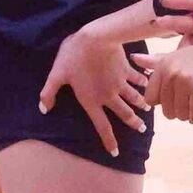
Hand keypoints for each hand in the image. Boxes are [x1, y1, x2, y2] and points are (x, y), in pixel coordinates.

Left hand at [39, 27, 150, 156]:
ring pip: (134, 98)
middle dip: (133, 123)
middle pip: (124, 114)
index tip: (115, 152)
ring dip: (141, 104)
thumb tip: (43, 109)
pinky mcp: (126, 71)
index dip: (109, 141)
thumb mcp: (56, 75)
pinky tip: (148, 83)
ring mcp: (120, 83)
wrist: (96, 39)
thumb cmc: (73, 57)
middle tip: (141, 129)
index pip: (101, 126)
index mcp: (91, 101)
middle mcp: (108, 96)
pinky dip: (144, 82)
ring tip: (148, 110)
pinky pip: (138, 79)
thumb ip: (49, 93)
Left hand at [149, 30, 192, 123]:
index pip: (151, 99)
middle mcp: (171, 71)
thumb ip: (159, 61)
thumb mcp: (183, 56)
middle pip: (166, 110)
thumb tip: (135, 57)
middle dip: (183, 108)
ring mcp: (186, 79)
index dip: (167, 102)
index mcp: (164, 65)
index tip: (182, 94)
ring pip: (179, 115)